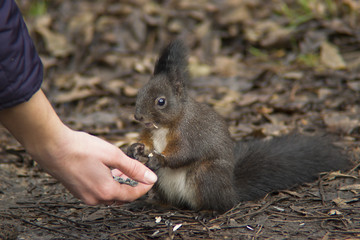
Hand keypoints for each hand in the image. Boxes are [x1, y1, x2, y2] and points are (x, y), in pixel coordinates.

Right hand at [0, 90, 156, 204]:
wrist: (52, 147)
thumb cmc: (81, 149)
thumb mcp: (113, 155)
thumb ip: (134, 168)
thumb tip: (151, 177)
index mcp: (106, 191)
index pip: (132, 195)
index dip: (144, 187)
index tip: (150, 179)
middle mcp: (95, 198)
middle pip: (121, 197)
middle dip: (131, 186)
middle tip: (136, 172)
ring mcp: (85, 196)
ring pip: (109, 195)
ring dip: (119, 185)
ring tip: (122, 169)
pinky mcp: (77, 191)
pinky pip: (98, 193)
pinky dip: (107, 184)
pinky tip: (107, 171)